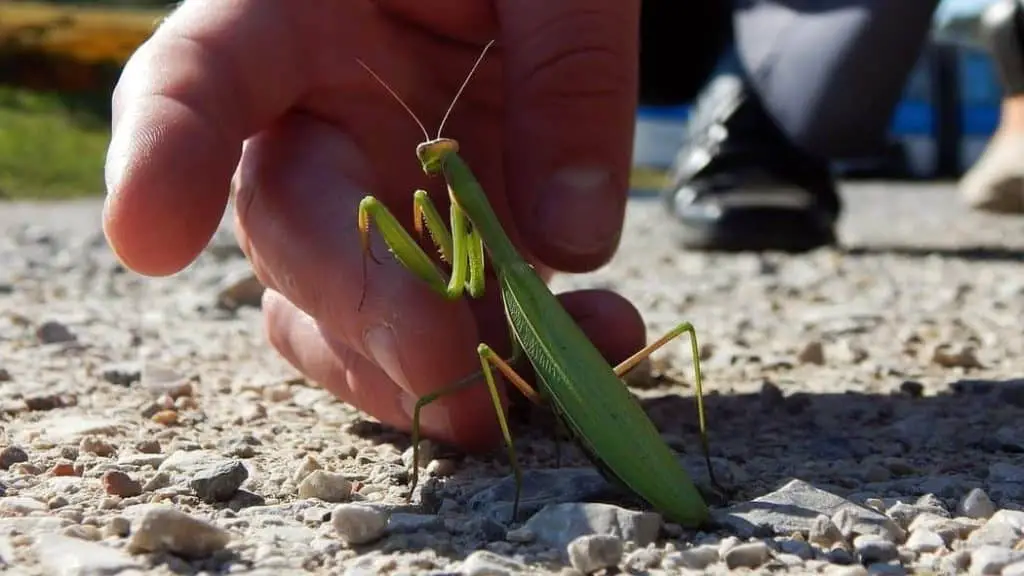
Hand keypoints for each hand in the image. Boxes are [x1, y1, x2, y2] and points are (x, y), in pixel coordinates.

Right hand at [102, 0, 644, 451]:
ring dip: (425, 373)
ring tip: (531, 382)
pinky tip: (596, 335)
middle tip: (446, 364)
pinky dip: (508, 358)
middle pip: (287, 235)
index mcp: (296, 19)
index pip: (197, 78)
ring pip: (342, 317)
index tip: (149, 240)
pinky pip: (441, 330)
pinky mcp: (435, 252)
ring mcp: (370, 201)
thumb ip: (570, 69)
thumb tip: (571, 242)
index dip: (163, 157)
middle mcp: (314, 124)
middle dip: (360, 312)